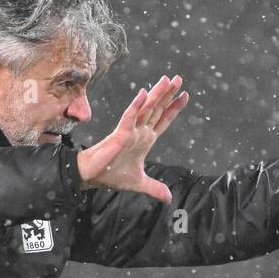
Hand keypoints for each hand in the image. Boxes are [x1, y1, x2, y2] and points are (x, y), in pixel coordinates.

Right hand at [77, 75, 189, 201]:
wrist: (93, 177)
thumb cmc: (111, 174)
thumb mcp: (139, 183)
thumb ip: (155, 188)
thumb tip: (168, 198)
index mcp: (146, 139)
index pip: (163, 120)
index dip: (174, 108)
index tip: (185, 95)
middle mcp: (140, 131)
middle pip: (157, 109)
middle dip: (168, 95)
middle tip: (179, 79)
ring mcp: (130, 131)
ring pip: (146, 109)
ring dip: (157, 94)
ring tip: (167, 80)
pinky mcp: (120, 134)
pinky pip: (129, 117)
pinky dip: (136, 106)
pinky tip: (143, 94)